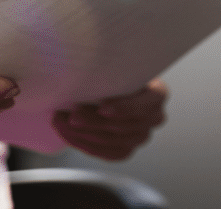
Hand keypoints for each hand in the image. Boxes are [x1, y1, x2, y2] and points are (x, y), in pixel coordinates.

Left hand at [53, 79, 167, 160]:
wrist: (109, 89)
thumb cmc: (115, 75)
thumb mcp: (118, 67)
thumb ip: (111, 72)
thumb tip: (88, 70)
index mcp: (158, 93)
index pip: (146, 103)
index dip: (124, 108)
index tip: (102, 108)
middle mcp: (154, 117)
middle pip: (125, 125)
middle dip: (94, 122)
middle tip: (72, 115)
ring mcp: (142, 136)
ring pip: (114, 141)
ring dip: (84, 134)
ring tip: (62, 122)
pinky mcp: (127, 149)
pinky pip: (108, 153)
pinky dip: (85, 145)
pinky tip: (69, 135)